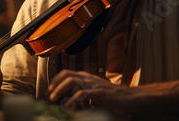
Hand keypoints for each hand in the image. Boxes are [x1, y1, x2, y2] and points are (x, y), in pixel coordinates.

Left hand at [47, 70, 178, 115]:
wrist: (129, 97)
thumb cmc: (112, 97)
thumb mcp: (94, 93)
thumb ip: (82, 93)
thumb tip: (69, 101)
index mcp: (86, 77)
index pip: (66, 73)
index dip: (55, 80)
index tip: (49, 90)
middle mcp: (87, 77)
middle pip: (66, 74)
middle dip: (55, 84)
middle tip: (49, 96)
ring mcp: (92, 84)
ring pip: (71, 81)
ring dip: (60, 90)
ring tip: (54, 100)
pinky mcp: (98, 92)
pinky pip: (81, 93)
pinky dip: (73, 99)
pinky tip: (69, 106)